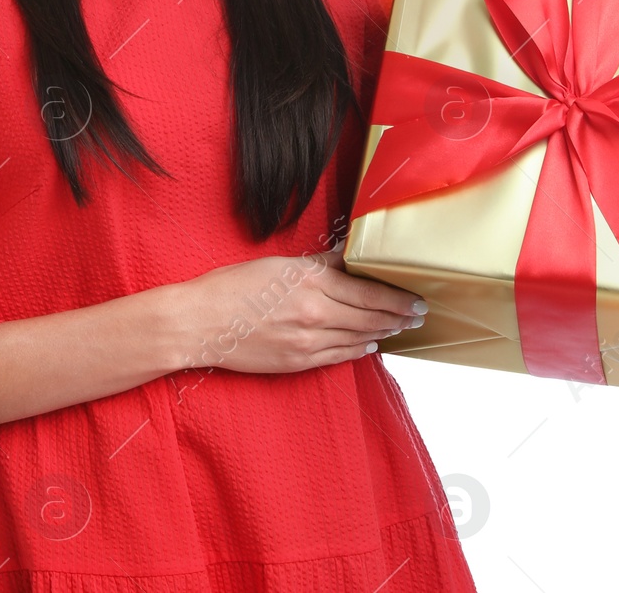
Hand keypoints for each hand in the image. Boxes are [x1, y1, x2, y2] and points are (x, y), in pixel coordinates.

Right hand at [169, 243, 427, 373]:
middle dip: (399, 316)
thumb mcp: (278, 264)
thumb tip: (346, 255)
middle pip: (370, 317)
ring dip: (383, 333)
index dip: (397, 298)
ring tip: (400, 328)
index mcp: (311, 282)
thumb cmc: (232, 287)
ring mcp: (306, 341)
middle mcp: (315, 313)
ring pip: (358, 338)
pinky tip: (370, 345)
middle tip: (418, 315)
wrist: (200, 323)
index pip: (368, 293)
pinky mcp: (297, 362)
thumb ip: (317, 263)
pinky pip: (337, 356)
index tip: (416, 298)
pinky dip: (358, 349)